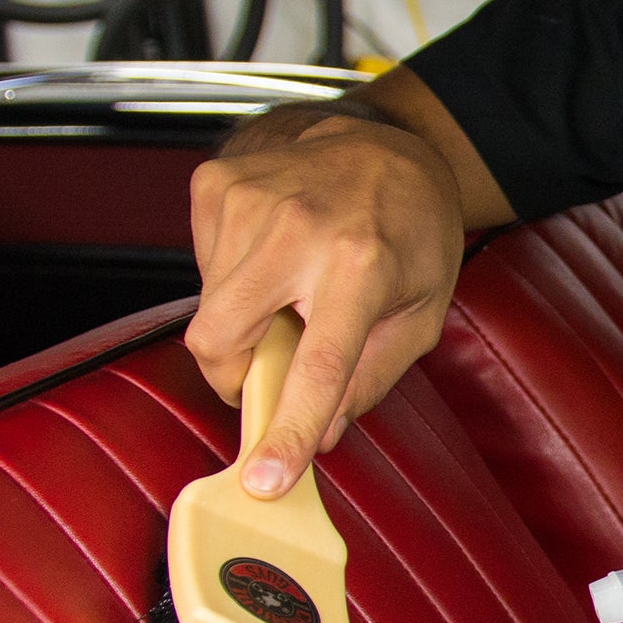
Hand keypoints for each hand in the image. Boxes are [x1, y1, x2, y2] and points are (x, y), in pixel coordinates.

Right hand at [185, 111, 464, 495]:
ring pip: (206, 309)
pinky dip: (231, 279)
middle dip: (234, 376)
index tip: (264, 479)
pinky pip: (200, 266)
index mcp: (363, 264)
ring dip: (241, 321)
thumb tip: (320, 434)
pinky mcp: (215, 184)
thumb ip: (371, 378)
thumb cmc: (411, 230)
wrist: (386, 143)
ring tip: (290, 290)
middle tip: (269, 373)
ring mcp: (249, 199)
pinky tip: (272, 256)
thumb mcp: (421, 312)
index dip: (288, 428)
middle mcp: (300, 227)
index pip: (318, 366)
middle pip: (222, 339)